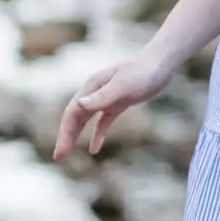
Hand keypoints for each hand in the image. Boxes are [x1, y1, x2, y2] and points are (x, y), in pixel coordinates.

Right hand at [52, 46, 176, 161]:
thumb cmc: (143, 73)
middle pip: (75, 117)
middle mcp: (95, 92)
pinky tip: (94, 149)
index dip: (64, 133)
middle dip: (66, 137)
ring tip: (67, 153)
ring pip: (85, 119)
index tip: (60, 153)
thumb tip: (79, 105)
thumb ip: (102, 96)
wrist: (161, 62)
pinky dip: (97, 134)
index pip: (72, 113)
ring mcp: (106, 97)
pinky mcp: (118, 103)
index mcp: (92, 87)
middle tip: (58, 158)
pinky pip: (103, 121)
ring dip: (76, 135)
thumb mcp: (123, 86)